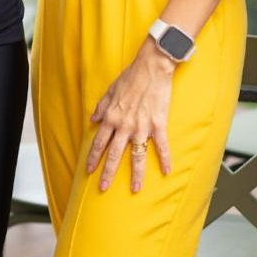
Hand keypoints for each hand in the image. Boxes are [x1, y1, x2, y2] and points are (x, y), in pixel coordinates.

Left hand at [86, 41, 174, 192]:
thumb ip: (101, 107)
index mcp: (112, 118)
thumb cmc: (131, 77)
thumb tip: (93, 120)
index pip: (99, 143)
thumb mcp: (110, 91)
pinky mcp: (158, 125)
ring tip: (135, 188)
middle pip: (114, 154)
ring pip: (137, 156)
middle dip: (108, 173)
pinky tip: (167, 171)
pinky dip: (165, 159)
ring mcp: (142, 127)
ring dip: (136, 174)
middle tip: (103, 188)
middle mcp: (125, 126)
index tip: (89, 170)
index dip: (94, 158)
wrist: (151, 68)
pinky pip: (162, 146)